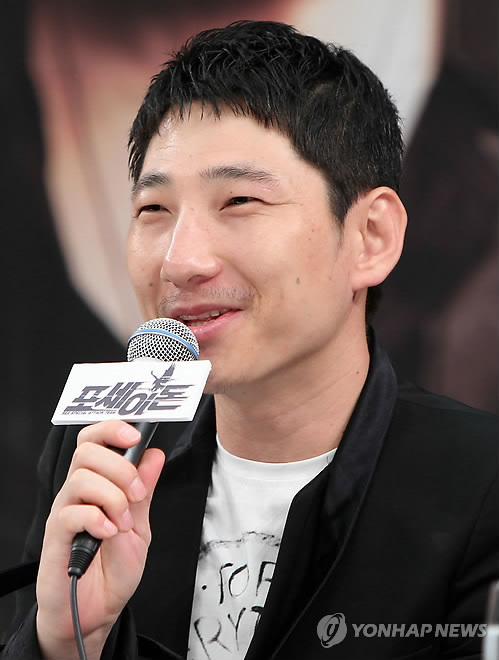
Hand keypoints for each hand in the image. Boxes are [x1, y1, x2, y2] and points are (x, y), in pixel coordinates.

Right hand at [35, 420, 164, 659]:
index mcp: (98, 484)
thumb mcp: (140, 526)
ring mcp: (64, 514)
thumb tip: (154, 455)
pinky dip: (97, 519)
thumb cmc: (113, 570)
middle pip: (87, 452)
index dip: (113, 429)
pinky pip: (71, 514)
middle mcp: (77, 493)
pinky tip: (109, 534)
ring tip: (123, 523)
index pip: (95, 440)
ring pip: (81, 478)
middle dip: (121, 468)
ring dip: (112, 498)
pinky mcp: (56, 539)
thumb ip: (144, 491)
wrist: (96, 612)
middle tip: (137, 495)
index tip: (136, 436)